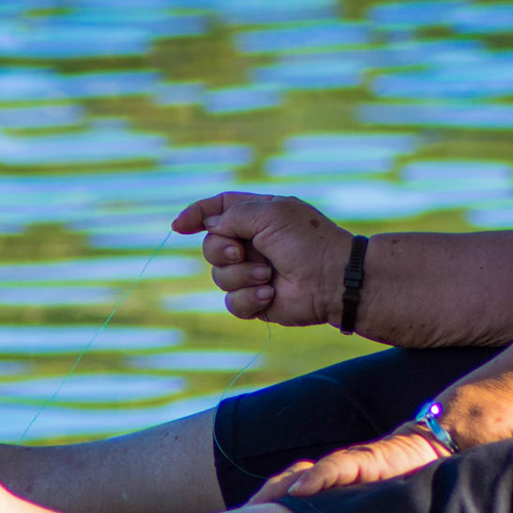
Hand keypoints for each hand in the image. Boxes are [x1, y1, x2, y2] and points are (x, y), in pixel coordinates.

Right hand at [172, 192, 352, 325]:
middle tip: (240, 252)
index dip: (196, 215)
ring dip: (240, 276)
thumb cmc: (306, 241)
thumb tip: (210, 227)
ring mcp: (253, 272)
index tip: (179, 226)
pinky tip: (270, 294)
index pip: (218, 209)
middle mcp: (253, 243)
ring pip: (219, 277)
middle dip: (220, 250)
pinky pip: (232, 302)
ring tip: (268, 276)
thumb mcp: (269, 213)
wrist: (333, 280)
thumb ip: (232, 215)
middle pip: (211, 245)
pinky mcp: (257, 300)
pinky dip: (248, 298)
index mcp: (258, 216)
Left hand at [249, 427, 449, 502]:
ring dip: (277, 491)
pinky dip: (316, 477)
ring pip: (302, 475)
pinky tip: (299, 491)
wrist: (432, 451)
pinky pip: (337, 466)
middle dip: (259, 503)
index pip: (284, 498)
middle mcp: (330, 477)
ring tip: (256, 508)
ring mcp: (346, 466)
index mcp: (327, 493)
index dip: (261, 512)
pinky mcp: (367, 457)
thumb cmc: (400, 489)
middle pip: (282, 487)